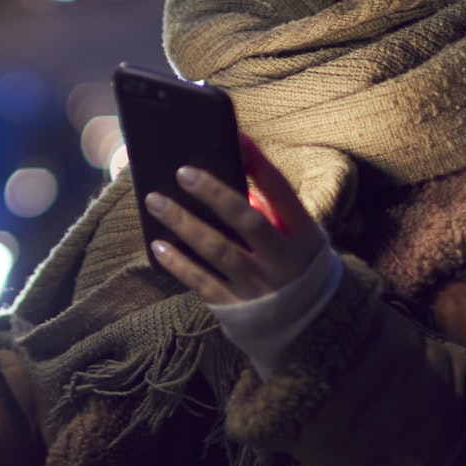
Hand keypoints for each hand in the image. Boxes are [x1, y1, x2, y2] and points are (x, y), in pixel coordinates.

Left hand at [144, 135, 325, 305]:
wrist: (310, 327)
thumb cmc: (295, 265)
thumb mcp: (298, 237)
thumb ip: (272, 210)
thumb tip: (230, 171)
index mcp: (303, 235)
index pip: (283, 193)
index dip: (260, 165)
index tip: (236, 138)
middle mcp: (283, 260)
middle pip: (247, 221)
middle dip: (214, 194)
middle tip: (182, 171)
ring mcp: (260, 287)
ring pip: (217, 250)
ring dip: (184, 224)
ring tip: (155, 201)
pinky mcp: (237, 308)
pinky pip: (203, 282)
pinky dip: (179, 263)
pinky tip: (158, 245)